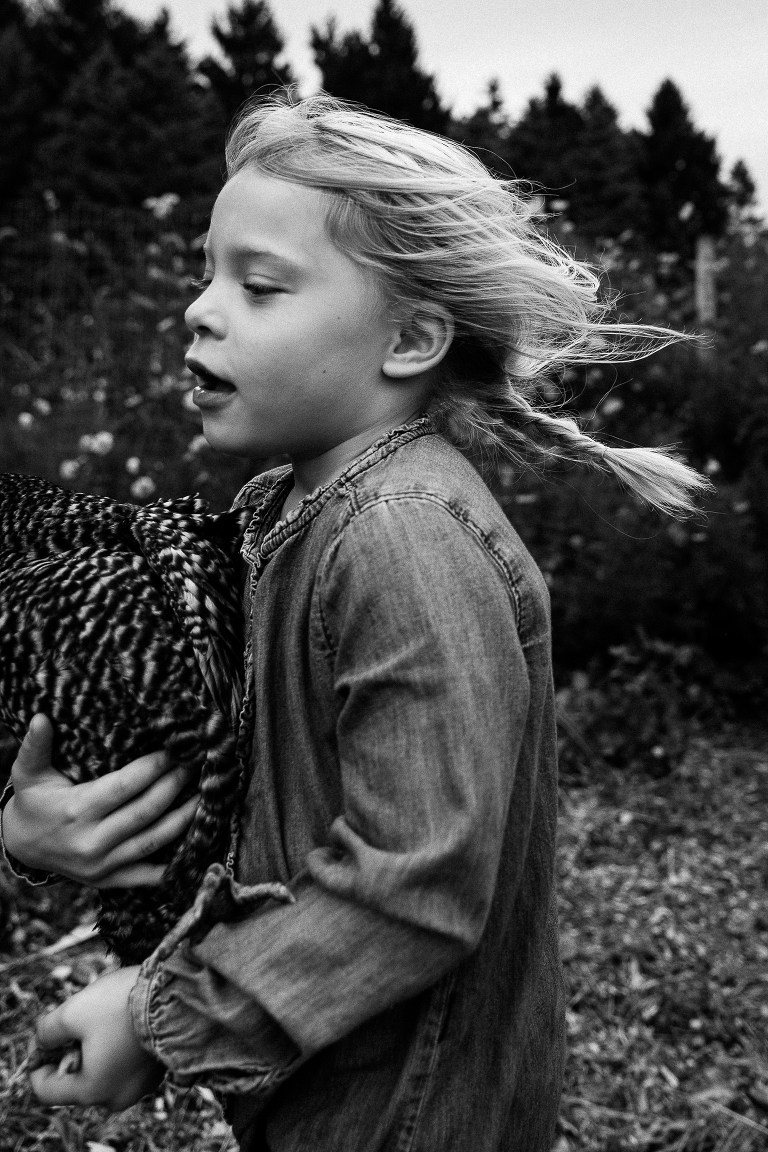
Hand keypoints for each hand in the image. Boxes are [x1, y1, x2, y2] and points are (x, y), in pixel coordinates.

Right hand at [2, 715, 198, 886]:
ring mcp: (102, 865)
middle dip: (176, 785)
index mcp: (76, 811)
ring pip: (154, 841)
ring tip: (206, 794)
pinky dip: (176, 863)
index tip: (177, 748)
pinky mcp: (110, 881)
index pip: (126, 786)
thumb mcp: (28, 773)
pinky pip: (150, 876)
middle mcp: (91, 842)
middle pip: (146, 811)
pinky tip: (197, 841)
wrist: (22, 846)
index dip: (155, 766)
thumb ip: (35, 746)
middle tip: (198, 764)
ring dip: (185, 818)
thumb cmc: (33, 801)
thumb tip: (41, 718)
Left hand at [30, 966, 163, 1110]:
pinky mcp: (156, 1071)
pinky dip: (118, 1045)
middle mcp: (115, 1097)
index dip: (37, 1061)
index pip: (45, 1090)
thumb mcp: (72, 1011)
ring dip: (95, 1045)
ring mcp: (139, 1087)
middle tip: (78, 1017)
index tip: (44, 1034)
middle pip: (76, 1079)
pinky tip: (125, 1017)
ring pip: (102, 1069)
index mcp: (91, 1091)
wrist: (178, 994)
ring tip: (104, 1012)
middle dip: (71, 1049)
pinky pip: (125, 1063)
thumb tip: (44, 1040)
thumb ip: (47, 1030)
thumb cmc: (122, 1005)